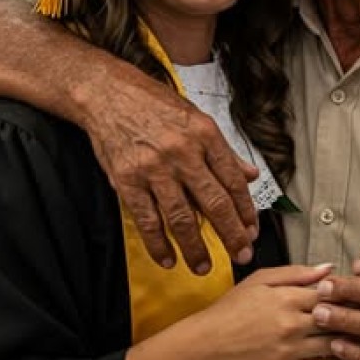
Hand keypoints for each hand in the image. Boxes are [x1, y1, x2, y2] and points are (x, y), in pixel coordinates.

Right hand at [78, 70, 259, 273]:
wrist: (107, 93)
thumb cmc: (153, 104)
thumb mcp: (197, 119)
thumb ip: (224, 151)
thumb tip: (251, 176)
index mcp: (205, 135)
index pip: (233, 181)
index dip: (246, 211)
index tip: (252, 231)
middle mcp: (183, 152)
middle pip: (214, 203)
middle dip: (231, 235)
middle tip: (241, 255)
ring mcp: (153, 168)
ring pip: (181, 218)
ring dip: (195, 248)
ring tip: (203, 266)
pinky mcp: (127, 181)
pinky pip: (147, 221)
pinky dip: (158, 244)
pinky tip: (168, 259)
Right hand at [195, 265, 344, 359]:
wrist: (209, 343)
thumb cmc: (232, 310)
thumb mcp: (261, 279)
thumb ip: (297, 273)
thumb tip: (326, 269)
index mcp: (286, 298)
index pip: (331, 293)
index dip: (348, 292)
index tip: (355, 293)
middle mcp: (290, 325)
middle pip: (338, 319)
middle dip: (354, 314)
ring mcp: (290, 351)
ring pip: (335, 344)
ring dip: (350, 338)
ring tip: (355, 331)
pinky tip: (338, 351)